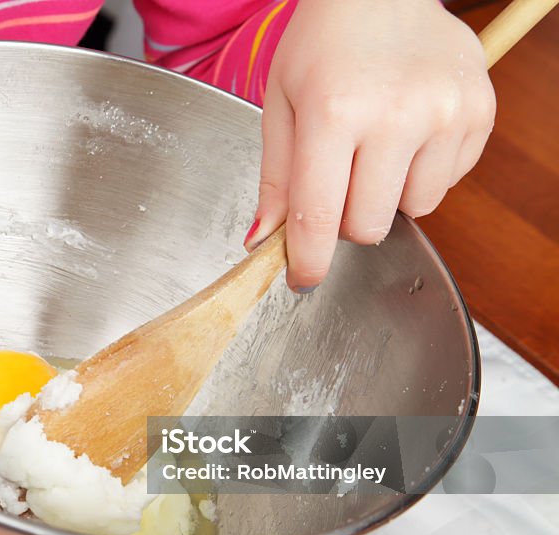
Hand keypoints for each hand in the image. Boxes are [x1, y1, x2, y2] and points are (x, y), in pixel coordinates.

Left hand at [247, 0, 495, 290]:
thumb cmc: (322, 45)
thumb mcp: (280, 104)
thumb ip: (275, 179)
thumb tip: (265, 241)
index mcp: (334, 112)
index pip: (320, 217)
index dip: (309, 261)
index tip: (304, 278)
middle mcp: (397, 114)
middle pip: (369, 225)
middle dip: (345, 218)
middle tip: (338, 180)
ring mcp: (445, 112)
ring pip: (413, 210)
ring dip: (386, 196)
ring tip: (374, 148)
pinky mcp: (479, 112)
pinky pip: (447, 183)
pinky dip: (422, 173)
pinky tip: (406, 134)